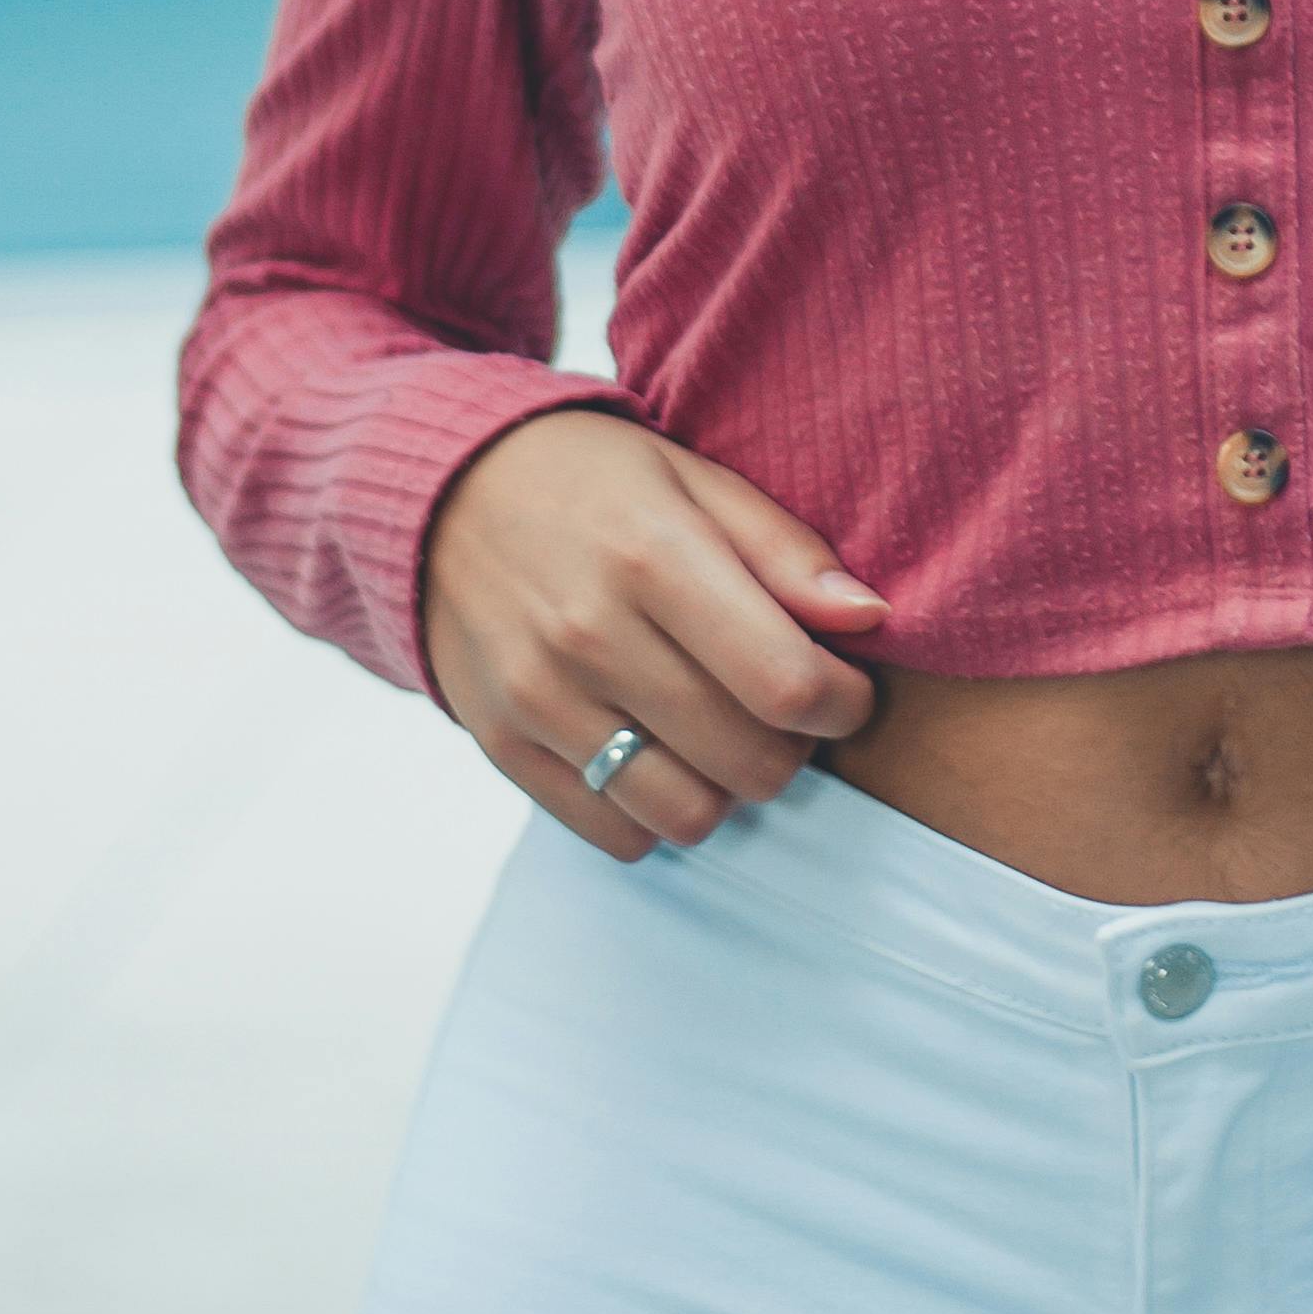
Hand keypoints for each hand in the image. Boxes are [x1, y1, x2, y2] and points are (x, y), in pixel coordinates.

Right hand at [420, 407, 889, 860]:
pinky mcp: (503, 747)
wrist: (442, 494)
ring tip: (725, 733)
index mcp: (652, 555)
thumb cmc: (593, 481)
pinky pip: (617, 834)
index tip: (845, 687)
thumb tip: (870, 618)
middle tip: (783, 706)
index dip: (844, 703)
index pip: (786, 683)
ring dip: (730, 788)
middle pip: (748, 759)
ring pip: (688, 813)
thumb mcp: (695, 479)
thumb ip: (786, 552)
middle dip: (795, 746)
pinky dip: (658, 813)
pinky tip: (663, 755)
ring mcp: (540, 700)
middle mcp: (590, 635)